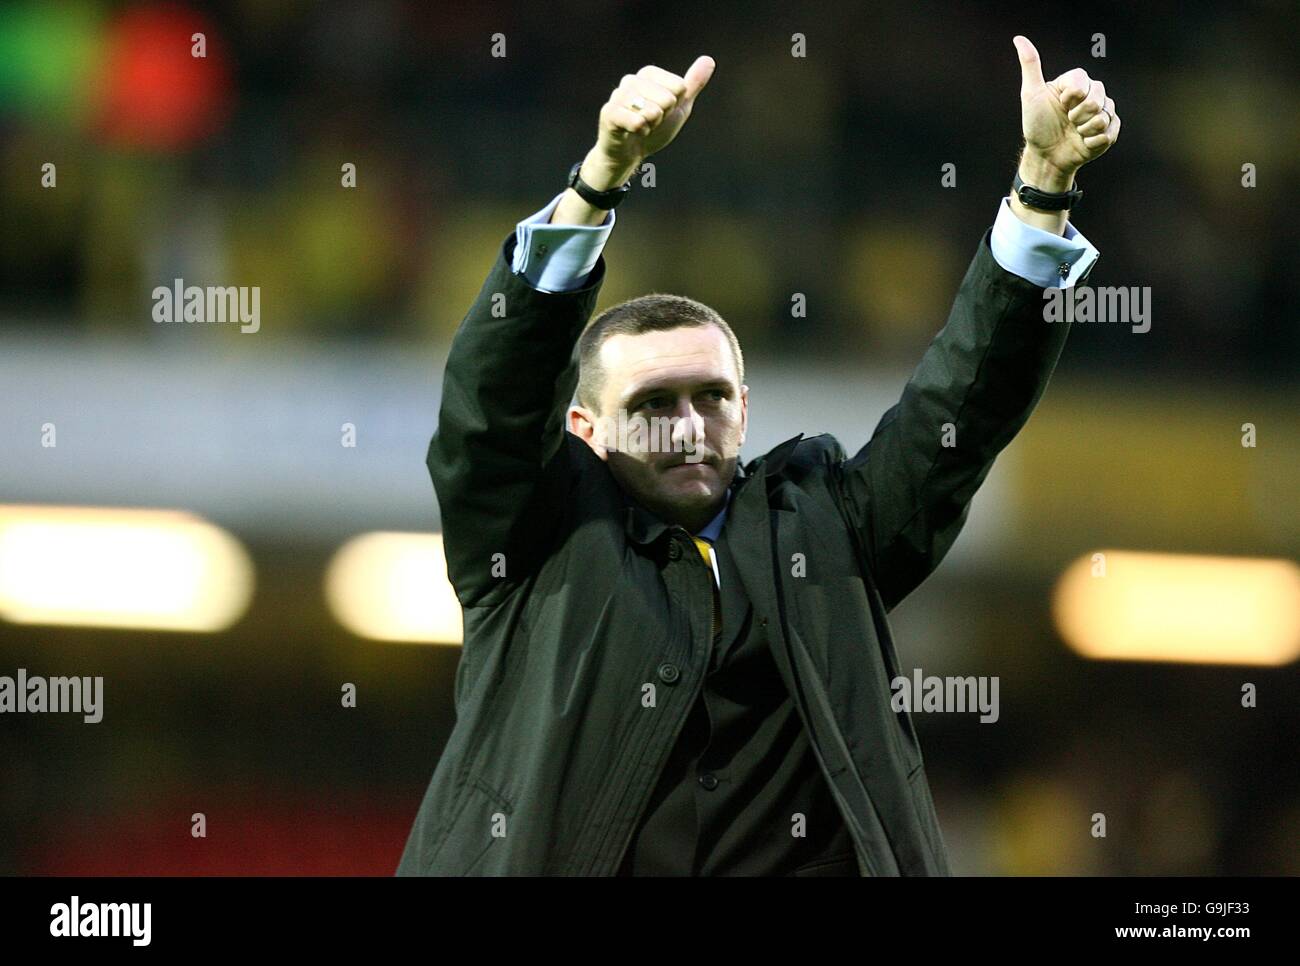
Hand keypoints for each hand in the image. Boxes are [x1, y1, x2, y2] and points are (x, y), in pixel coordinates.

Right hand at [584, 56, 715, 188]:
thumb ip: (693, 84)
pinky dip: (641, 133)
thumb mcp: (679, 106)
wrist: (630, 153)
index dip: (675, 106)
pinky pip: (637, 122)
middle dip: (663, 117)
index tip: (662, 111)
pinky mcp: (609, 113)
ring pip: (653, 111)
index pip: (679, 86)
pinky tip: (633, 133)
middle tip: (650, 121)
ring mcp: (618, 96)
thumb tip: (709, 60)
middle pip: (668, 98)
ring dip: (651, 125)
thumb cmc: (654, 128)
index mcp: (648, 74)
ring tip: (641, 126)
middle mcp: (631, 80)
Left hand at [1013, 36, 1119, 188]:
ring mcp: (1103, 112)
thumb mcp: (1031, 94)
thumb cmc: (1037, 125)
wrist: (1045, 156)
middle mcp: (1092, 94)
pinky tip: (1083, 142)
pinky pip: (1110, 132)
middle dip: (1078, 114)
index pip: (1083, 80)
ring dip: (1085, 129)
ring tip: (1075, 132)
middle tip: (1067, 121)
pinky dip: (1093, 141)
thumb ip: (1030, 65)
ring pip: (1105, 115)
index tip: (1060, 104)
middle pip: (1097, 96)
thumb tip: (1019, 39)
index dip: (1071, 96)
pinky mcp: (1109, 131)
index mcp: (1076, 83)